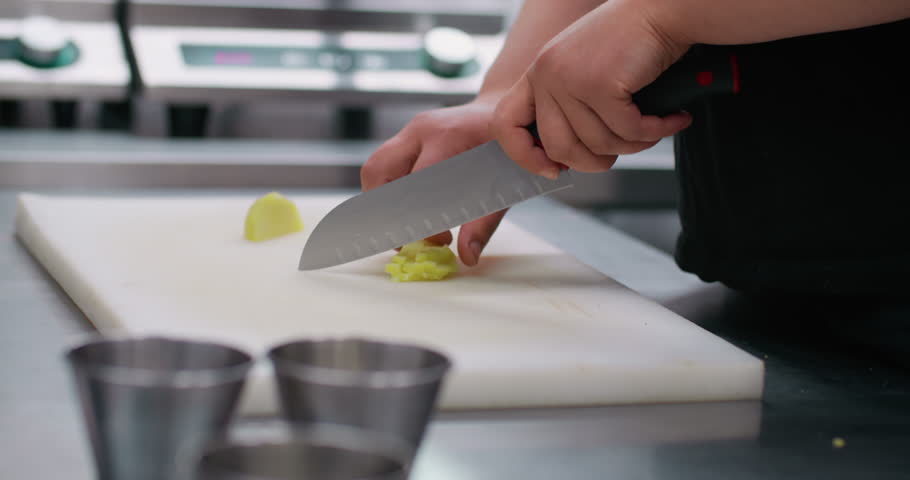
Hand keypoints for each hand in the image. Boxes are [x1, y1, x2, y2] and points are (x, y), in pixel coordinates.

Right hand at [360, 98, 505, 265]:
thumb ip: (485, 222)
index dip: (420, 218)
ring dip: (384, 203)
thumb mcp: (506, 182)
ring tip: (408, 230)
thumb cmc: (509, 146)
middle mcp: (421, 129)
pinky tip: (413, 213)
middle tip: (405, 240)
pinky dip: (392, 193)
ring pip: (376, 168)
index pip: (416, 182)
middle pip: (378, 169)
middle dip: (384, 210)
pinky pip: (387, 167)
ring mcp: (411, 131)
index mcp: (447, 136)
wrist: (508, 111)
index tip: (437, 241)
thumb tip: (467, 256)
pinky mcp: (409, 138)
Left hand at [492, 0, 692, 178]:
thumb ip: (568, 109)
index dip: (525, 156)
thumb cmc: (631, 43)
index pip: (505, 124)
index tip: (553, 169)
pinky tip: (673, 120)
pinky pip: (628, 131)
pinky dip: (655, 131)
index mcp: (538, 74)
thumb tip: (562, 161)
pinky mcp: (601, 84)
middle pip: (559, 147)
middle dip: (593, 162)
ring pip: (598, 143)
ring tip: (656, 128)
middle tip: (619, 155)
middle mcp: (547, 74)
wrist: (665, 9)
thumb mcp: (584, 74)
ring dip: (634, 145)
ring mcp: (571, 78)